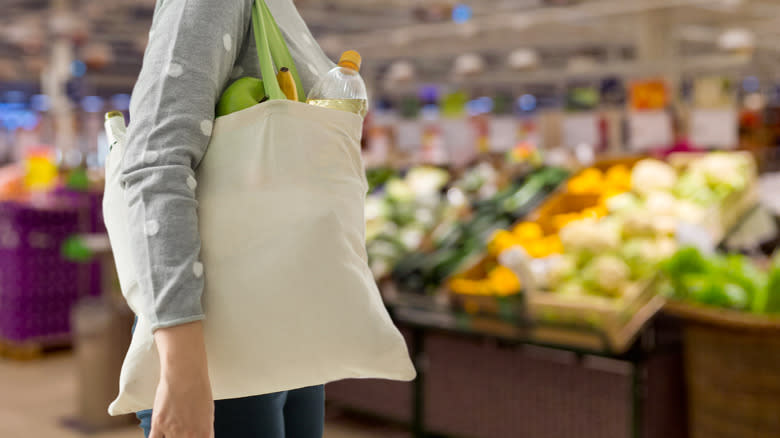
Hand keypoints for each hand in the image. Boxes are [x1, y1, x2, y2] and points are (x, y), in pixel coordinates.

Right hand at [149, 322, 213, 437]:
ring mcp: (173, 430)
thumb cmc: (199, 389)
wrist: (186, 373)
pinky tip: (158, 436)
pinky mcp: (158, 424)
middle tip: (178, 434)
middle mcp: (190, 435)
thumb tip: (202, 437)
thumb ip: (204, 431)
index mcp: (205, 434)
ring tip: (170, 430)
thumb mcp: (208, 414)